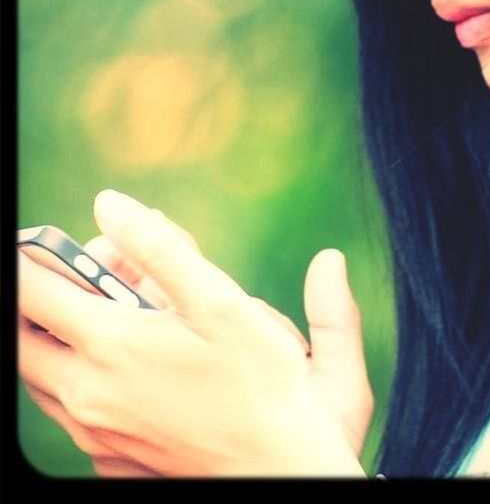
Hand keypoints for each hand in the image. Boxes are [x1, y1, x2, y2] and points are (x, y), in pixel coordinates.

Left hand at [18, 190, 370, 476]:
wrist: (281, 466)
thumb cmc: (259, 381)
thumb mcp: (219, 300)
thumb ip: (159, 247)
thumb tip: (109, 205)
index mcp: (107, 346)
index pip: (30, 290)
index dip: (32, 256)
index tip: (44, 242)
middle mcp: (86, 394)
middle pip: (24, 334)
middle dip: (45, 294)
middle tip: (96, 274)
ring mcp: (93, 431)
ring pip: (43, 372)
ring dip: (64, 334)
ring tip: (124, 310)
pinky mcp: (107, 455)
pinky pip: (71, 404)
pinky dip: (84, 370)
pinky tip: (137, 357)